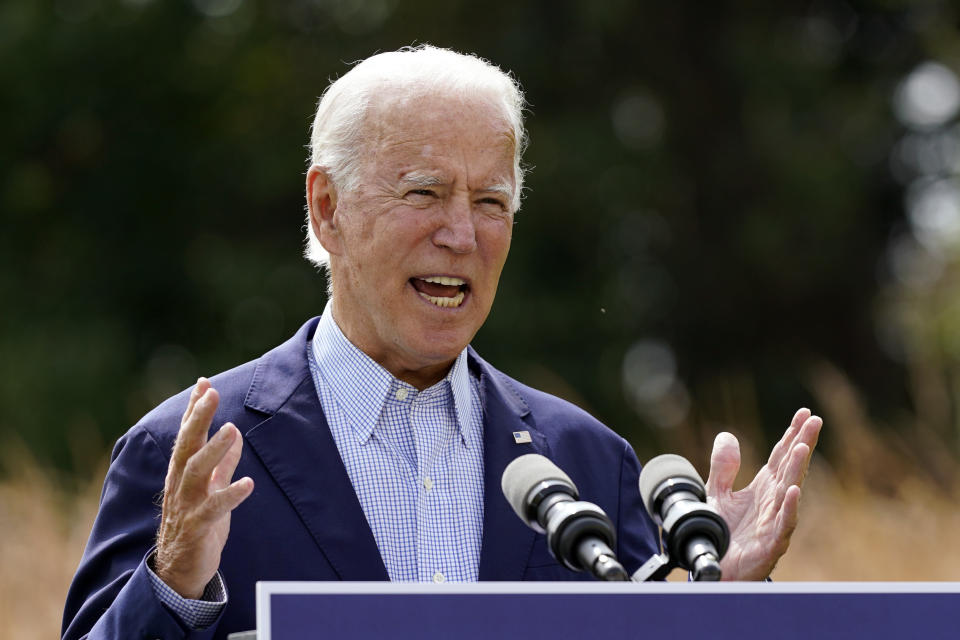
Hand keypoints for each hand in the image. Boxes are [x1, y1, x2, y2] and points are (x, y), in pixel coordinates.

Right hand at [154, 378, 253, 598]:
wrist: (179, 571)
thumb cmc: (196, 525)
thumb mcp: (211, 488)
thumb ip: (223, 463)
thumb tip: (235, 433)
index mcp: (182, 473)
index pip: (188, 436)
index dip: (194, 409)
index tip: (203, 383)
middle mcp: (180, 485)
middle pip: (187, 446)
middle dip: (198, 417)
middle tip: (210, 392)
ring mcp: (186, 506)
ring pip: (195, 472)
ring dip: (214, 449)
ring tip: (231, 428)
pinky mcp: (197, 528)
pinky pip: (213, 509)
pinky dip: (230, 495)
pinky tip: (248, 483)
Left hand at [705, 408, 821, 580]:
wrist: (715, 568)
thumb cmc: (722, 532)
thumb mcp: (717, 493)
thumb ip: (723, 467)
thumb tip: (727, 435)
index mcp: (763, 488)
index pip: (781, 456)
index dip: (791, 434)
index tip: (805, 413)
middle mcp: (773, 501)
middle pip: (790, 467)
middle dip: (802, 443)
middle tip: (815, 421)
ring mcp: (775, 521)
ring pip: (790, 491)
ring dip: (797, 469)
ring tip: (803, 446)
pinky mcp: (771, 543)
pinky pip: (783, 524)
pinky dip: (789, 507)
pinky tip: (792, 491)